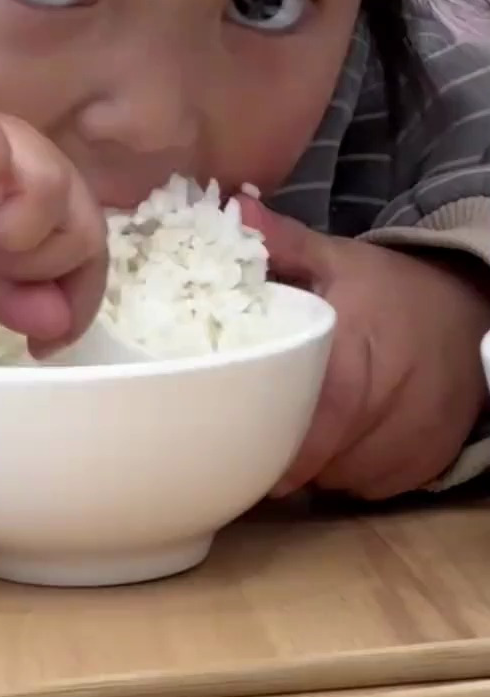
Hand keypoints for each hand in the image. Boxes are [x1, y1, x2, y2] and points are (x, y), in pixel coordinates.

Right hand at [0, 109, 107, 348]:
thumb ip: (17, 299)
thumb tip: (60, 322)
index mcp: (42, 186)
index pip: (93, 240)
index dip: (81, 296)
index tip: (43, 341)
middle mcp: (27, 151)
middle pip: (82, 218)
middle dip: (38, 267)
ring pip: (50, 185)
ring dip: (14, 236)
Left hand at [240, 198, 489, 499]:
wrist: (469, 314)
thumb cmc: (389, 289)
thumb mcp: (335, 257)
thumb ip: (281, 241)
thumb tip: (234, 209)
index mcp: (354, 356)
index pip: (308, 419)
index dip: (268, 434)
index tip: (231, 433)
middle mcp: (387, 408)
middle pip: (316, 458)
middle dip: (278, 450)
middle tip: (247, 432)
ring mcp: (410, 444)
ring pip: (339, 478)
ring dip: (311, 465)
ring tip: (291, 430)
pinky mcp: (425, 467)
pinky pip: (369, 488)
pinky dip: (345, 472)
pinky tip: (334, 442)